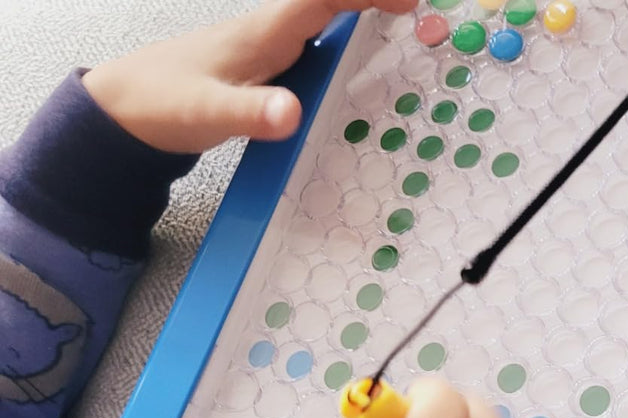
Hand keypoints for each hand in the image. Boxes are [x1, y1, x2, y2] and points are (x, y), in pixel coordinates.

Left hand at [82, 0, 416, 153]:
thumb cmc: (162, 103)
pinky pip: (317, 42)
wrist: (122, 110)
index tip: (409, 3)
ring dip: (365, 18)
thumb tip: (292, 114)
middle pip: (332, 2)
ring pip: (327, 19)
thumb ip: (251, 114)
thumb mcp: (208, 113)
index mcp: (264, 33)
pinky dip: (346, 42)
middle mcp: (272, 31)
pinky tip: (361, 62)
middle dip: (376, 3)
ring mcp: (271, 47)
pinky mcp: (268, 65)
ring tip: (407, 28)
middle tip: (422, 14)